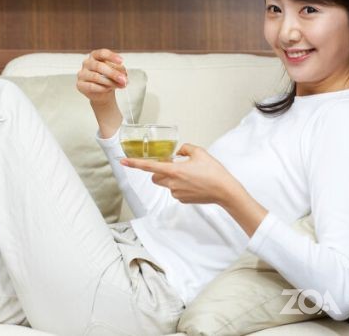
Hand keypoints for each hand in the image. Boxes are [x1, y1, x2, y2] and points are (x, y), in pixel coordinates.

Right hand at [76, 48, 127, 105]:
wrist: (103, 93)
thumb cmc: (110, 79)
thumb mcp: (117, 73)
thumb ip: (120, 72)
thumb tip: (123, 78)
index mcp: (95, 56)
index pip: (102, 53)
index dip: (111, 56)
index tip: (121, 61)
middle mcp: (87, 63)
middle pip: (99, 66)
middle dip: (113, 73)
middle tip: (123, 79)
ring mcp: (82, 73)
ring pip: (95, 77)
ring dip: (109, 82)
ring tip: (118, 86)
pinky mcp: (80, 85)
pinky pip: (92, 86)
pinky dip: (102, 88)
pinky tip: (108, 89)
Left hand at [120, 143, 245, 207]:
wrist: (225, 191)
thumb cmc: (214, 172)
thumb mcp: (200, 152)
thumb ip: (185, 149)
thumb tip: (178, 152)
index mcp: (174, 170)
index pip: (148, 166)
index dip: (134, 164)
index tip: (123, 161)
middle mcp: (172, 183)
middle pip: (155, 177)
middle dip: (159, 171)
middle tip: (173, 165)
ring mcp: (176, 193)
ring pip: (166, 184)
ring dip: (171, 178)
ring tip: (189, 175)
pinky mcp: (182, 200)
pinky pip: (175, 191)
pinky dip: (180, 186)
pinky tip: (193, 183)